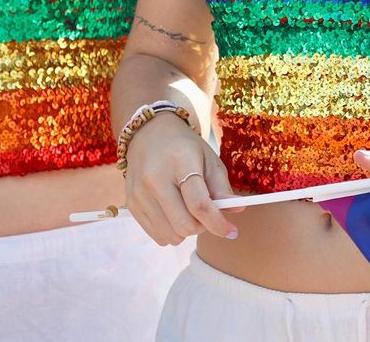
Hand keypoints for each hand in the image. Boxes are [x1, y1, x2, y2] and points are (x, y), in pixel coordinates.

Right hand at [123, 113, 238, 246]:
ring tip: (189, 212)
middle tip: (208, 215)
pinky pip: (157, 236)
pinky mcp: (131, 204)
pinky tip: (174, 213)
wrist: (148, 133)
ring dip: (187, 231)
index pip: (199, 204)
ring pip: (171, 236)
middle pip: (184, 225)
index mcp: (180, 162)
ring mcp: (140, 193)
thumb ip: (222, 187)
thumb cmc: (184, 147)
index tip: (232, 232)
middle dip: (203, 227)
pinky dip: (171, 232)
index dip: (218, 223)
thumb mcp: (209, 158)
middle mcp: (155, 178)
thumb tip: (238, 209)